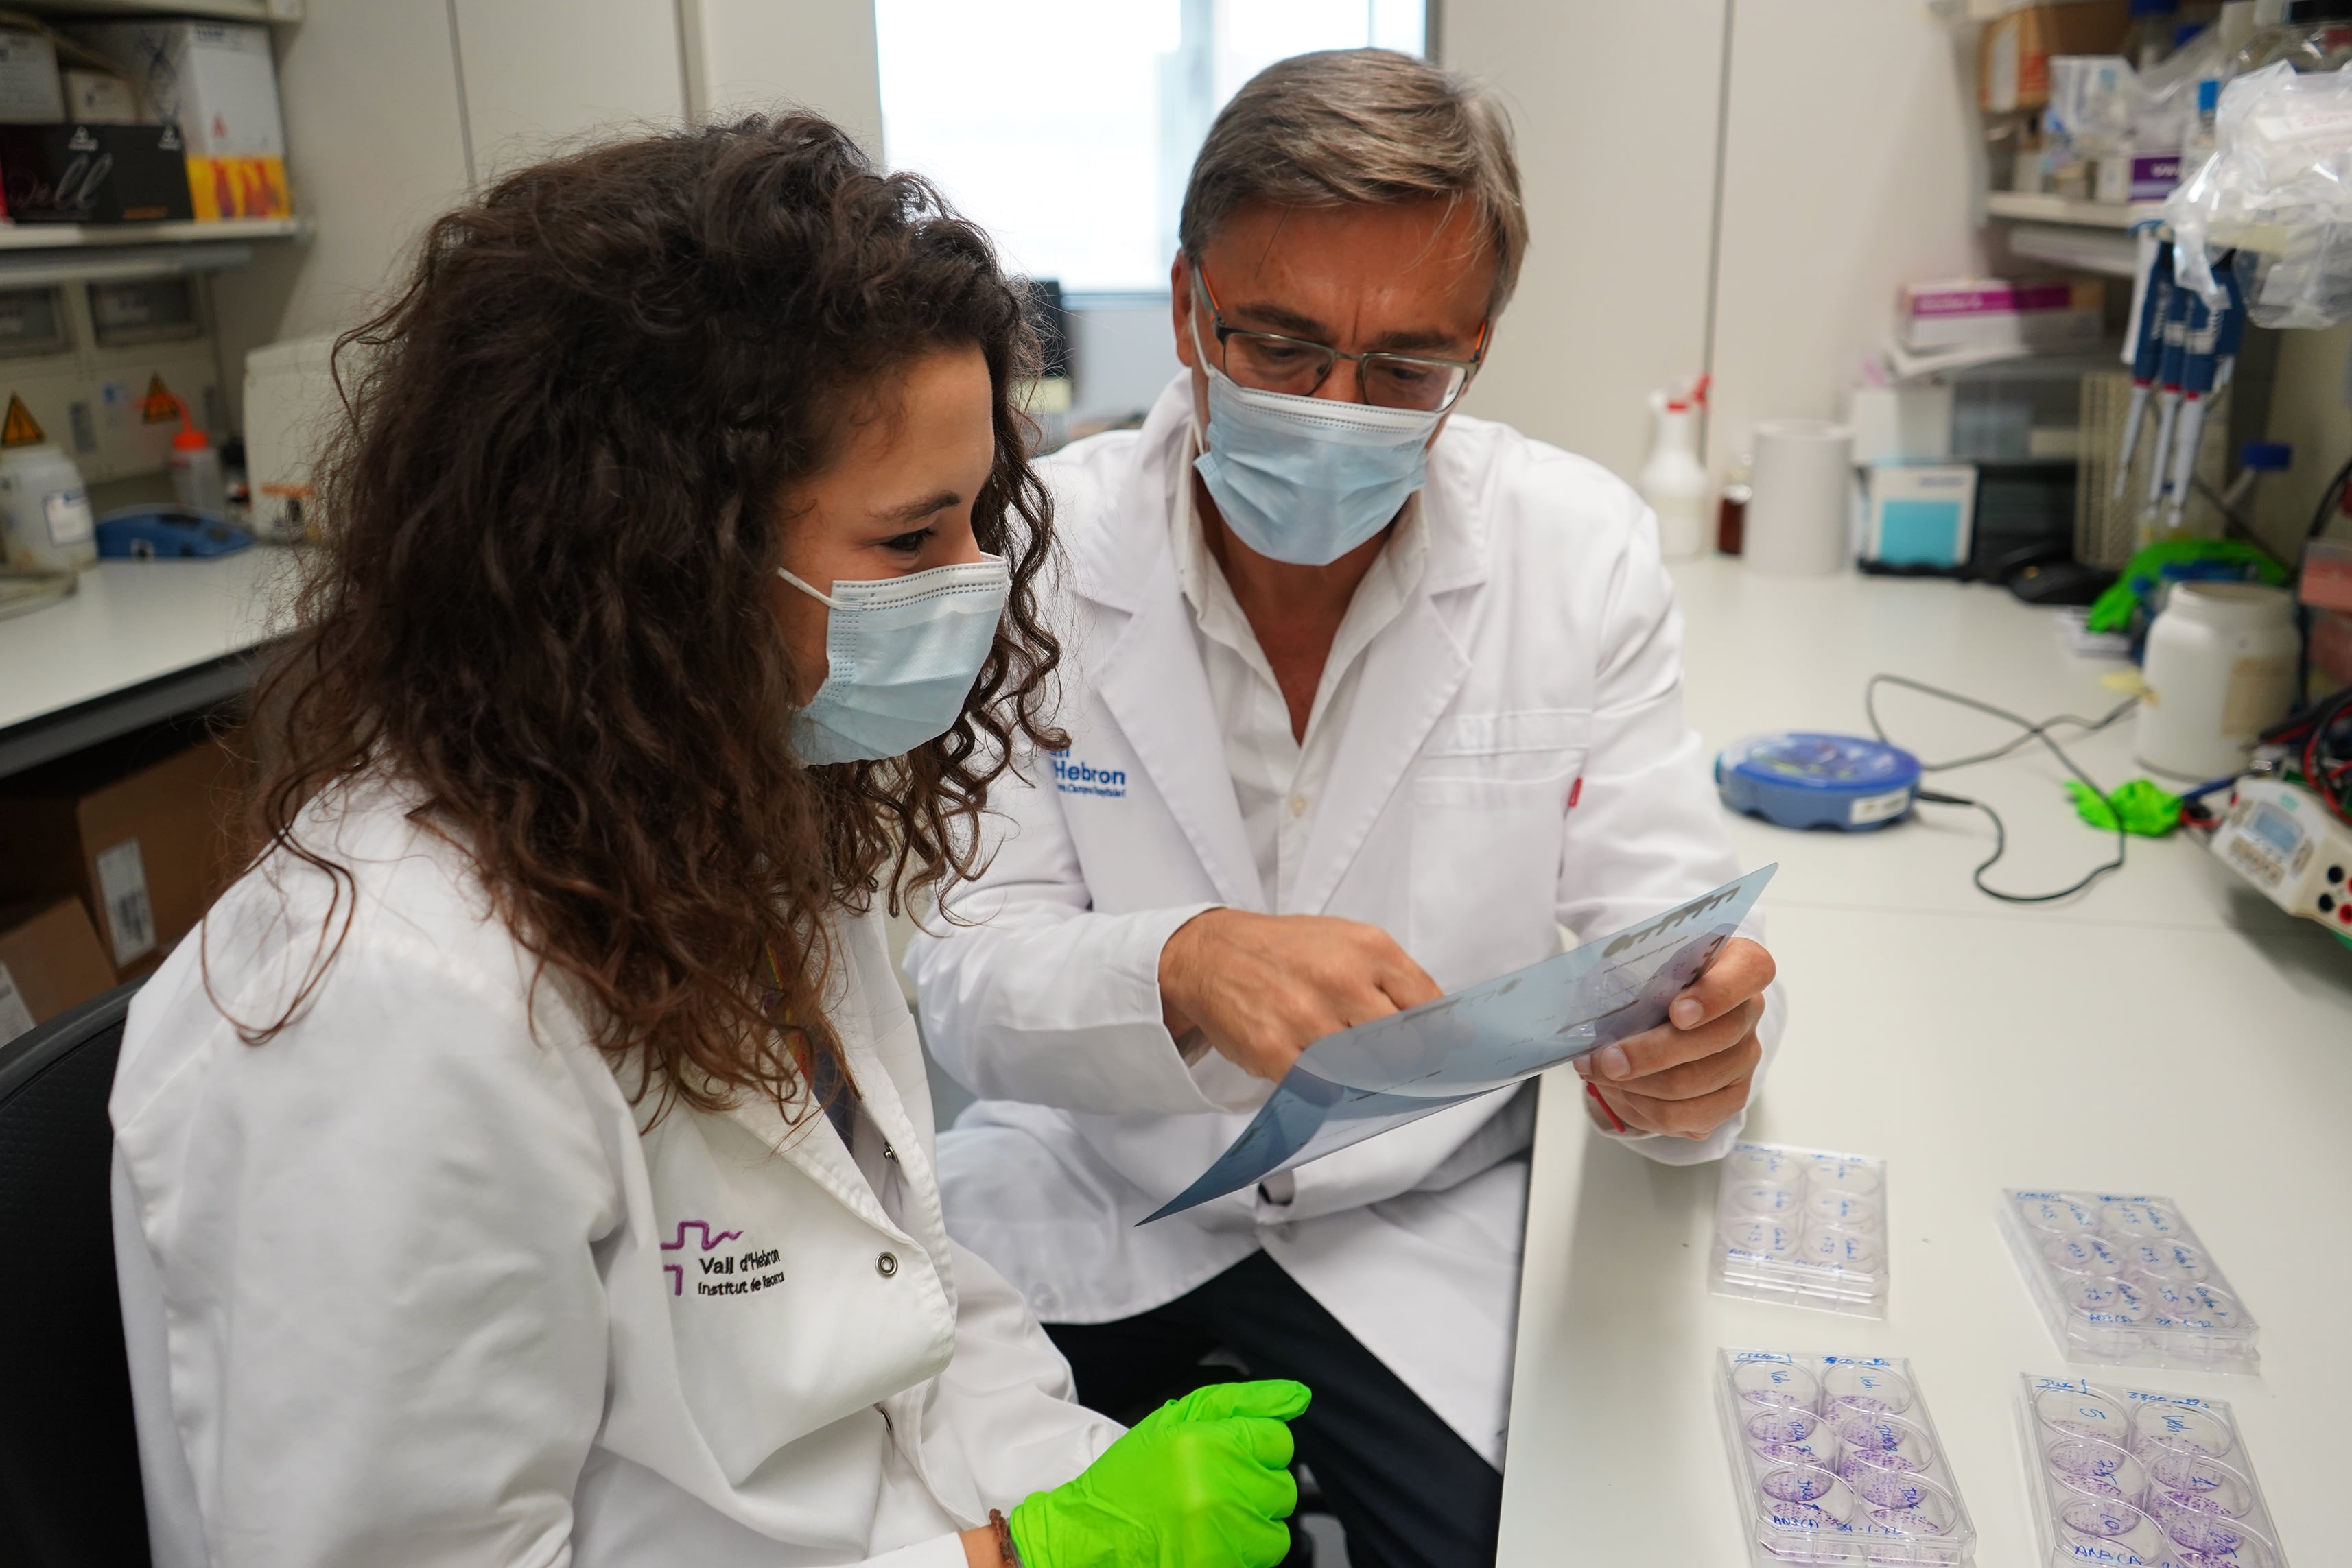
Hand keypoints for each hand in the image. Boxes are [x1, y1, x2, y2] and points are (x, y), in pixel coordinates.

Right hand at [1008, 1379, 1310, 1567]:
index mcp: (1206, 1441)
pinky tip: (1210, 1539)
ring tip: (1214, 1516)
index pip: (1279, 1439)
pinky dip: (1243, 1551)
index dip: (1256, 1446)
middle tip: (1216, 1487)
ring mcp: (1221, 1533)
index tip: (1229, 1454)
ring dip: (1253, 1523)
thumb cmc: (1133, 1477)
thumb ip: (1242, 1402)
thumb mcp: (1176, 1419)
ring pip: (1277, 1528)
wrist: (1095, 1536)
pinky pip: (1263, 1557)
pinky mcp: (1220, 1565)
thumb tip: (1297, 1395)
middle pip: (1283, 1485)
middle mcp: (1217, 1487)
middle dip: (1255, 1486)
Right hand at [1158, 909, 1440, 1079]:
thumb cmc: (1286, 952)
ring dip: (1366, 1078)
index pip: (1429, 1005)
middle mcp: (1340, 980)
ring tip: (1354, 1066)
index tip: (1448, 1054)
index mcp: (1367, 949)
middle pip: (1404, 1046)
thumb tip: (1450, 1030)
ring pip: (1366, 1071)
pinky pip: (1321, 1090)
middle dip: (1407, 1063)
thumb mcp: (1348, 944)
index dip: (1443, 1036)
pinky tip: (1320, 1072)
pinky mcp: (1274, 1049)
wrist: (1211, 953)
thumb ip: (1397, 982)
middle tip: (1400, 1067)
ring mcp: (1306, 1017)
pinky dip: (1327, 1090)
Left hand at [1574, 937, 1773, 1139]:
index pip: (1750, 971)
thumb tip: (1604, 1015)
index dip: (1716, 994)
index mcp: (1739, 966)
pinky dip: (1643, 1107)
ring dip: (1636, 1085)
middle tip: (1605, 1060)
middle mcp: (1749, 1013)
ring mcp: (1743, 1059)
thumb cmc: (1652, 983)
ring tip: (1600, 1074)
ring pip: (1691, 1083)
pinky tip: (1619, 1091)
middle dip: (1650, 1054)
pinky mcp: (1729, 1098)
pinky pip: (1685, 1116)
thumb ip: (1640, 976)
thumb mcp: (1647, 965)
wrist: (1660, 1016)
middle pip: (1714, 1039)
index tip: (1677, 1012)